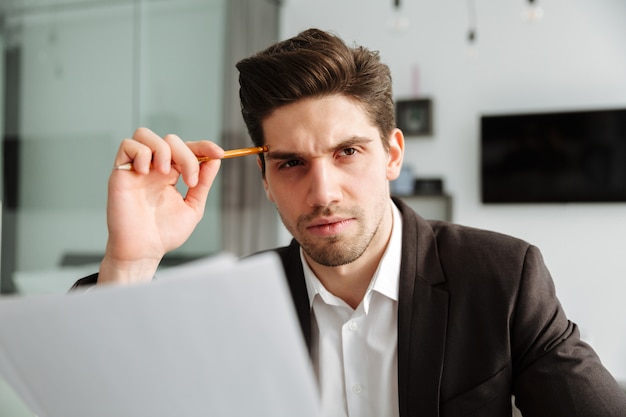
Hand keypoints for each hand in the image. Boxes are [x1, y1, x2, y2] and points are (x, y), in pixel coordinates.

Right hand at [98, 128, 223, 283]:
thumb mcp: (192, 207)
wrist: (143, 251)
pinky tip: (146, 172)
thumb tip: (215, 160)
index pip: (187, 148)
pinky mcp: (121, 172)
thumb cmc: (164, 234)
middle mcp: (154, 167)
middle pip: (170, 139)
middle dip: (186, 155)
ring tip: (167, 173)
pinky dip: (141, 153)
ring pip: (146, 134)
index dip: (204, 146)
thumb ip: (203, 184)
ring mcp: (137, 168)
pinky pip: (127, 145)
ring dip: (163, 149)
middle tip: (191, 180)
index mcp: (172, 174)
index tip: (219, 153)